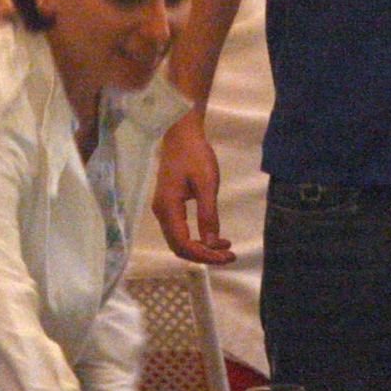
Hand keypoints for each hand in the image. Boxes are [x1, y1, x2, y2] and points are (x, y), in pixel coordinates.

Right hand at [152, 109, 233, 263]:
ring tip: (225, 248)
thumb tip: (212, 244)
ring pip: (179, 240)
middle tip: (230, 255)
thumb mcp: (207, 184)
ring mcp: (162, 209)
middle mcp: (161, 213)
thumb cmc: (195, 155)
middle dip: (204, 255)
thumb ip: (208, 215)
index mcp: (168, 208)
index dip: (205, 255)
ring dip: (201, 248)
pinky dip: (196, 238)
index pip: (183, 244)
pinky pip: (180, 230)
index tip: (228, 256)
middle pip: (179, 247)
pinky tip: (213, 236)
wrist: (181, 134)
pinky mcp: (168, 204)